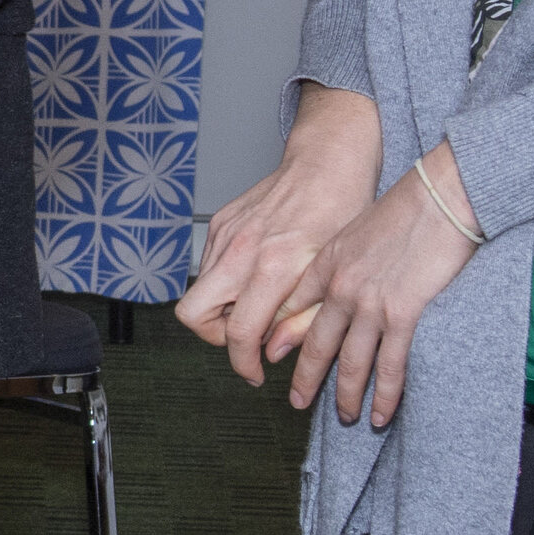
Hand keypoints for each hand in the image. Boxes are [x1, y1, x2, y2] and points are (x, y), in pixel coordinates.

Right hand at [176, 84, 382, 375]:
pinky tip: (259, 274)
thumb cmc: (341, 213)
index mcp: (270, 267)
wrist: (328, 163)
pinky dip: (227, 280)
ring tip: (262, 302)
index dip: (243, 362)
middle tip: (248, 337)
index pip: (236, 332)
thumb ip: (303, 320)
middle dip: (215, 336)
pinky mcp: (220, 223)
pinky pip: (209, 266)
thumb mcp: (333, 277)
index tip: (255, 371)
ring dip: (223, 306)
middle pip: (192, 314)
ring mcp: (224, 234)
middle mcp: (238, 250)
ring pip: (200, 291)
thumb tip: (273, 352)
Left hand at [262, 143, 480, 430]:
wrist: (439, 196)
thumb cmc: (404, 209)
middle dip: (306, 379)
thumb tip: (323, 292)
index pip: (293, 312)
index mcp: (325, 265)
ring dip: (347, 395)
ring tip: (344, 417)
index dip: (281, 341)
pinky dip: (386, 395)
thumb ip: (333, 265)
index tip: (273, 361)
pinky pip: (391, 365)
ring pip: (351, 362)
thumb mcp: (354, 233)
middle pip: (316, 345)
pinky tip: (382, 413)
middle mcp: (340, 288)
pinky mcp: (404, 313)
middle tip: (297, 402)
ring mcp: (370, 304)